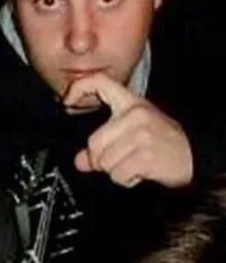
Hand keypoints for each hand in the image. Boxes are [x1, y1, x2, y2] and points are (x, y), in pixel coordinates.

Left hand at [64, 73, 192, 188]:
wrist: (194, 156)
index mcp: (131, 104)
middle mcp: (135, 114)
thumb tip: (80, 161)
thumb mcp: (133, 135)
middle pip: (94, 143)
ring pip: (104, 162)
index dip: (80, 87)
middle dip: (101, 160)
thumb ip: (103, 145)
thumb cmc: (162, 142)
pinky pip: (118, 175)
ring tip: (134, 163)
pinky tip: (140, 171)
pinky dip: (126, 179)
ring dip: (115, 171)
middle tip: (120, 160)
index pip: (101, 83)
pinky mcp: (146, 155)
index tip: (68, 100)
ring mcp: (142, 134)